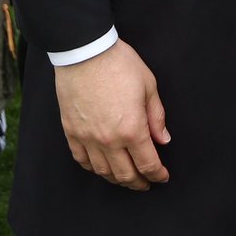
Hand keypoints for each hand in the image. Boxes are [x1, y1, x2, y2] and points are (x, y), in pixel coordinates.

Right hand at [54, 38, 170, 190]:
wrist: (85, 52)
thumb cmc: (120, 64)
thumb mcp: (149, 85)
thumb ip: (157, 116)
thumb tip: (164, 140)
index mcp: (132, 129)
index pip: (147, 163)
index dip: (158, 174)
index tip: (163, 176)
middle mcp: (108, 140)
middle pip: (125, 174)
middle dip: (139, 182)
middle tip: (147, 183)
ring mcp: (87, 138)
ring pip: (103, 172)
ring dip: (117, 179)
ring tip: (127, 178)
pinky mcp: (71, 132)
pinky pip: (82, 160)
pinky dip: (94, 168)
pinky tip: (102, 167)